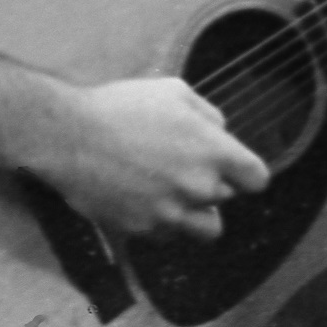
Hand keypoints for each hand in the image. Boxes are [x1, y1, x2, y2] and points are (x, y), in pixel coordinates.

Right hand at [35, 76, 269, 241]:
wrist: (69, 136)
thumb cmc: (121, 107)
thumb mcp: (173, 91)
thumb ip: (207, 114)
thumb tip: (220, 132)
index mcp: (214, 151)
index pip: (257, 179)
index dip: (247, 174)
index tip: (234, 169)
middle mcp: (200, 187)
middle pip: (227, 198)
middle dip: (211, 184)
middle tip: (181, 167)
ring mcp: (172, 213)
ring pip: (206, 229)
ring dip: (196, 214)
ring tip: (173, 195)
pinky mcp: (144, 230)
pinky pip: (168, 235)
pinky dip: (162, 222)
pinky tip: (143, 200)